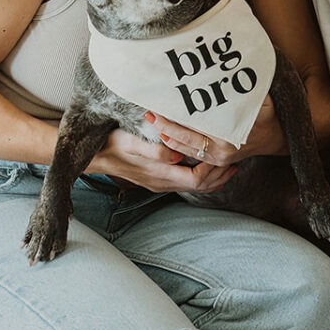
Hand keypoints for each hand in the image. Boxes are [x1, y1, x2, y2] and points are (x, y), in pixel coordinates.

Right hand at [84, 125, 236, 194]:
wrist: (94, 156)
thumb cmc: (112, 145)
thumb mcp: (131, 143)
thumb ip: (153, 150)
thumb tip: (175, 154)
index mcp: (160, 174)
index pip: (196, 179)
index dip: (212, 170)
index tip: (224, 157)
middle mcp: (163, 182)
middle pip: (199, 186)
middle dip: (219, 175)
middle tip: (236, 161)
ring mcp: (160, 182)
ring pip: (194, 186)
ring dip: (212, 177)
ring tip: (228, 165)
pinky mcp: (157, 178)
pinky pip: (185, 181)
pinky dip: (200, 176)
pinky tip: (205, 166)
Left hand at [150, 91, 286, 167]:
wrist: (276, 136)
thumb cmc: (267, 113)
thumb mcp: (258, 98)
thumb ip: (241, 90)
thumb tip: (225, 73)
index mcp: (230, 133)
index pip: (197, 124)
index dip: (179, 114)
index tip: (164, 104)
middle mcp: (222, 149)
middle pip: (187, 138)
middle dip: (166, 126)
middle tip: (150, 114)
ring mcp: (219, 158)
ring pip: (187, 149)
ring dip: (168, 136)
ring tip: (153, 123)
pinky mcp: (217, 161)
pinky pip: (193, 155)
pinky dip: (178, 146)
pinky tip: (165, 137)